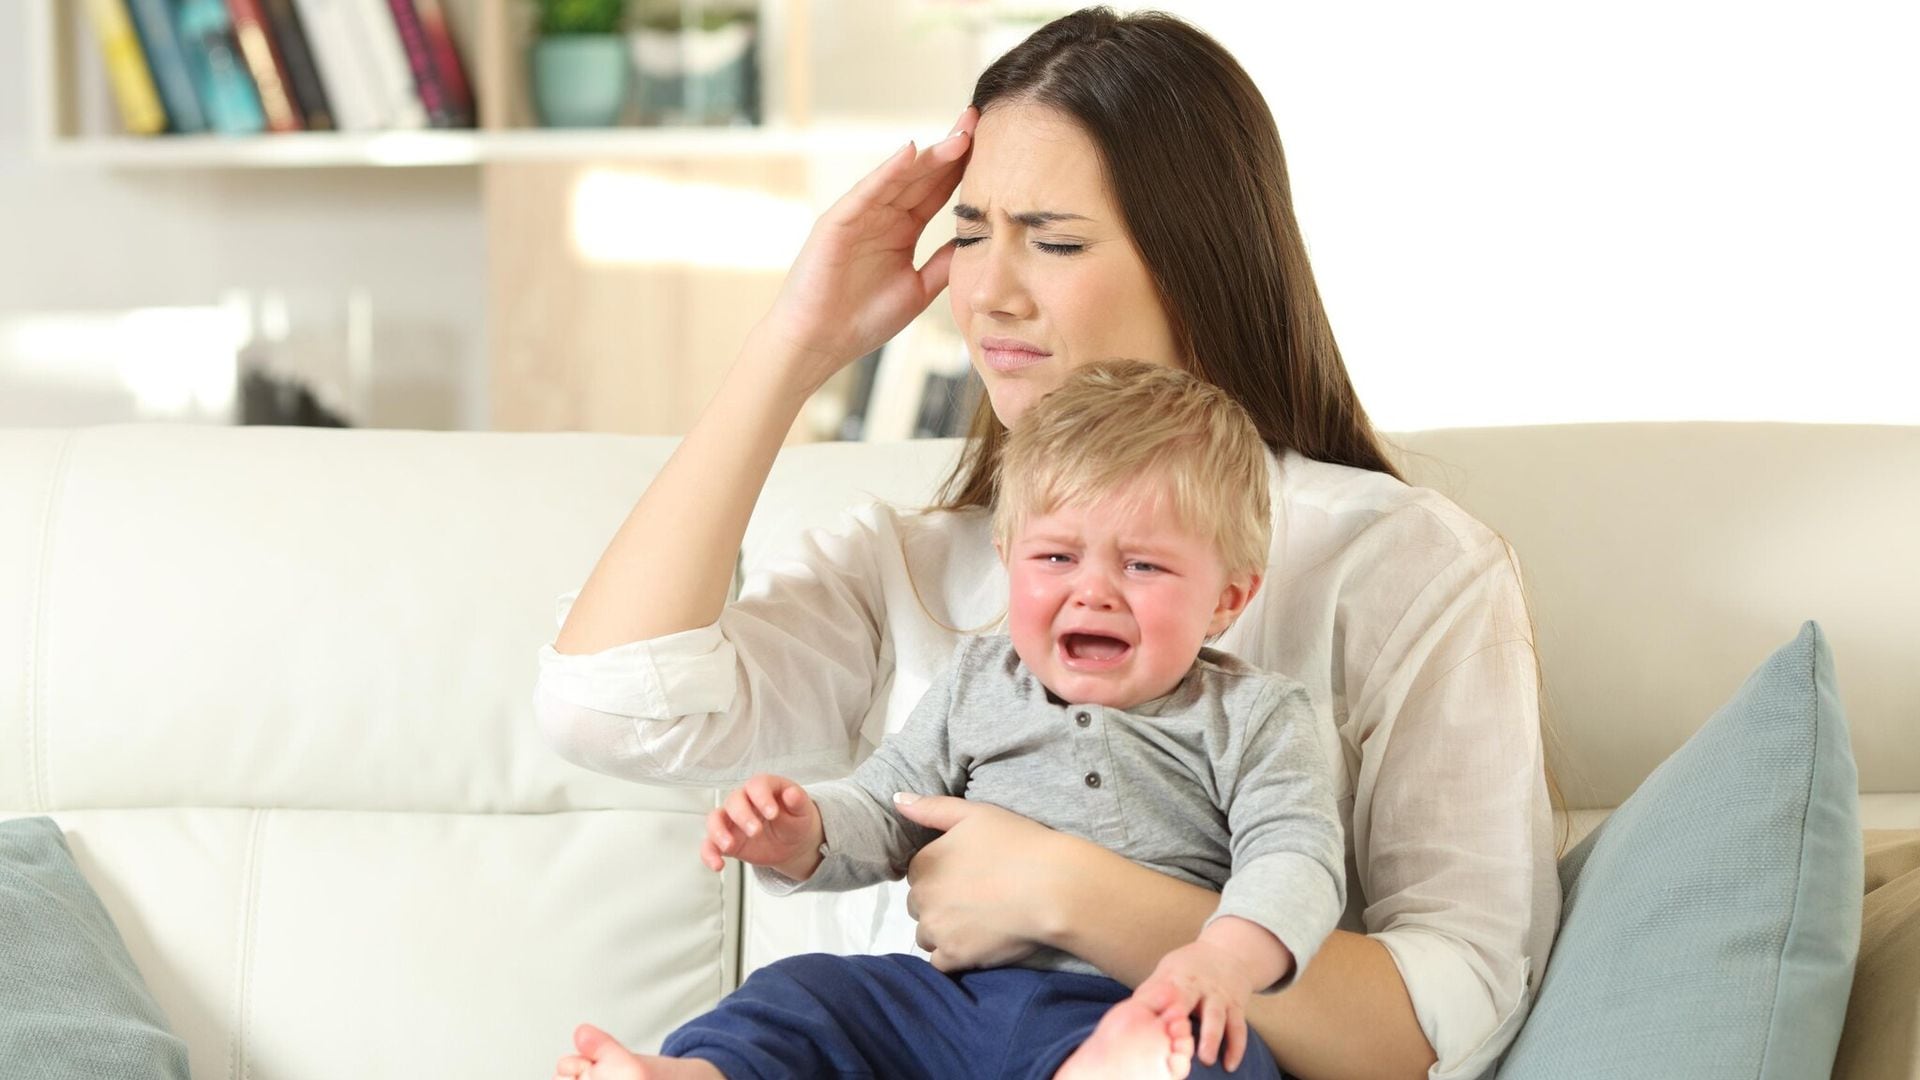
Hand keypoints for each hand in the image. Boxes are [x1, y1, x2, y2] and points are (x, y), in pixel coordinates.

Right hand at [699, 774, 822, 880]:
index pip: (756, 785)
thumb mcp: (803, 811)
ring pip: (715, 819)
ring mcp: (732, 821)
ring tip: (729, 846)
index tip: (772, 813)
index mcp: (764, 788)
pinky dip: (709, 854)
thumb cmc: (796, 820)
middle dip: (742, 816)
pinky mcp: (725, 840)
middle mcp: (744, 801)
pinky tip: (718, 866)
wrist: (792, 843)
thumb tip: (792, 793)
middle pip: (733, 800)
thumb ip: (798, 801)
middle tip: (755, 832)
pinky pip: (709, 845)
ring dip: (718, 832)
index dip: (762, 797)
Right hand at [753, 106, 977, 393]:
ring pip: (899, 177)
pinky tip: (910, 152)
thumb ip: (944, 263)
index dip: (964, 168)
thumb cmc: (862, 320)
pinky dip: (886, 172)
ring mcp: (860, 215)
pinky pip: (866, 191)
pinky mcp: (837, 221)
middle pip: (923, 175)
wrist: (819, 343)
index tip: (996, 146)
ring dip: (929, 156)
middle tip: (980, 121)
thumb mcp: (918, 289)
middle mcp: (883, 215)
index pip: (939, 191)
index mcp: (903, 229)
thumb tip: (978, 241)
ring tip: (960, 135)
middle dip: (952, 149)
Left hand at [895, 793, 1068, 971]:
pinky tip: (976, 944)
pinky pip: (939, 962)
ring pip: (926, 934)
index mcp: (924, 863)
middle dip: (938, 902)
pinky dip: (953, 955)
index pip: (917, 873)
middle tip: (975, 897)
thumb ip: (932, 808)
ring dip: (943, 930)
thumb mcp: (975, 813)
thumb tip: (896, 801)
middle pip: (919, 904)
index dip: (941, 873)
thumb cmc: (1017, 844)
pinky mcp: (955, 957)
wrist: (1054, 888)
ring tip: (977, 922)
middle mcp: (922, 898)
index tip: (968, 874)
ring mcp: (937, 930)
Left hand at [1131, 940, 1264, 1071]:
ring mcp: (1220, 996)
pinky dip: (1236, 1047)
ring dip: (1212, 1038)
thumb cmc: (1189, 968)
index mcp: (1178, 978)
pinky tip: (1230, 1065)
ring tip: (1206, 1059)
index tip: (1150, 1028)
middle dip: (1185, 1024)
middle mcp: (1201, 986)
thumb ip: (1151, 992)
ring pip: (1218, 1017)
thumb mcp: (1167, 971)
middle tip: (1178, 1045)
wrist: (1228, 952)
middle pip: (1190, 1001)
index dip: (1159, 1008)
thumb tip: (1127, 1014)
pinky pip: (1239, 1028)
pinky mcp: (1236, 1006)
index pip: (1166, 993)